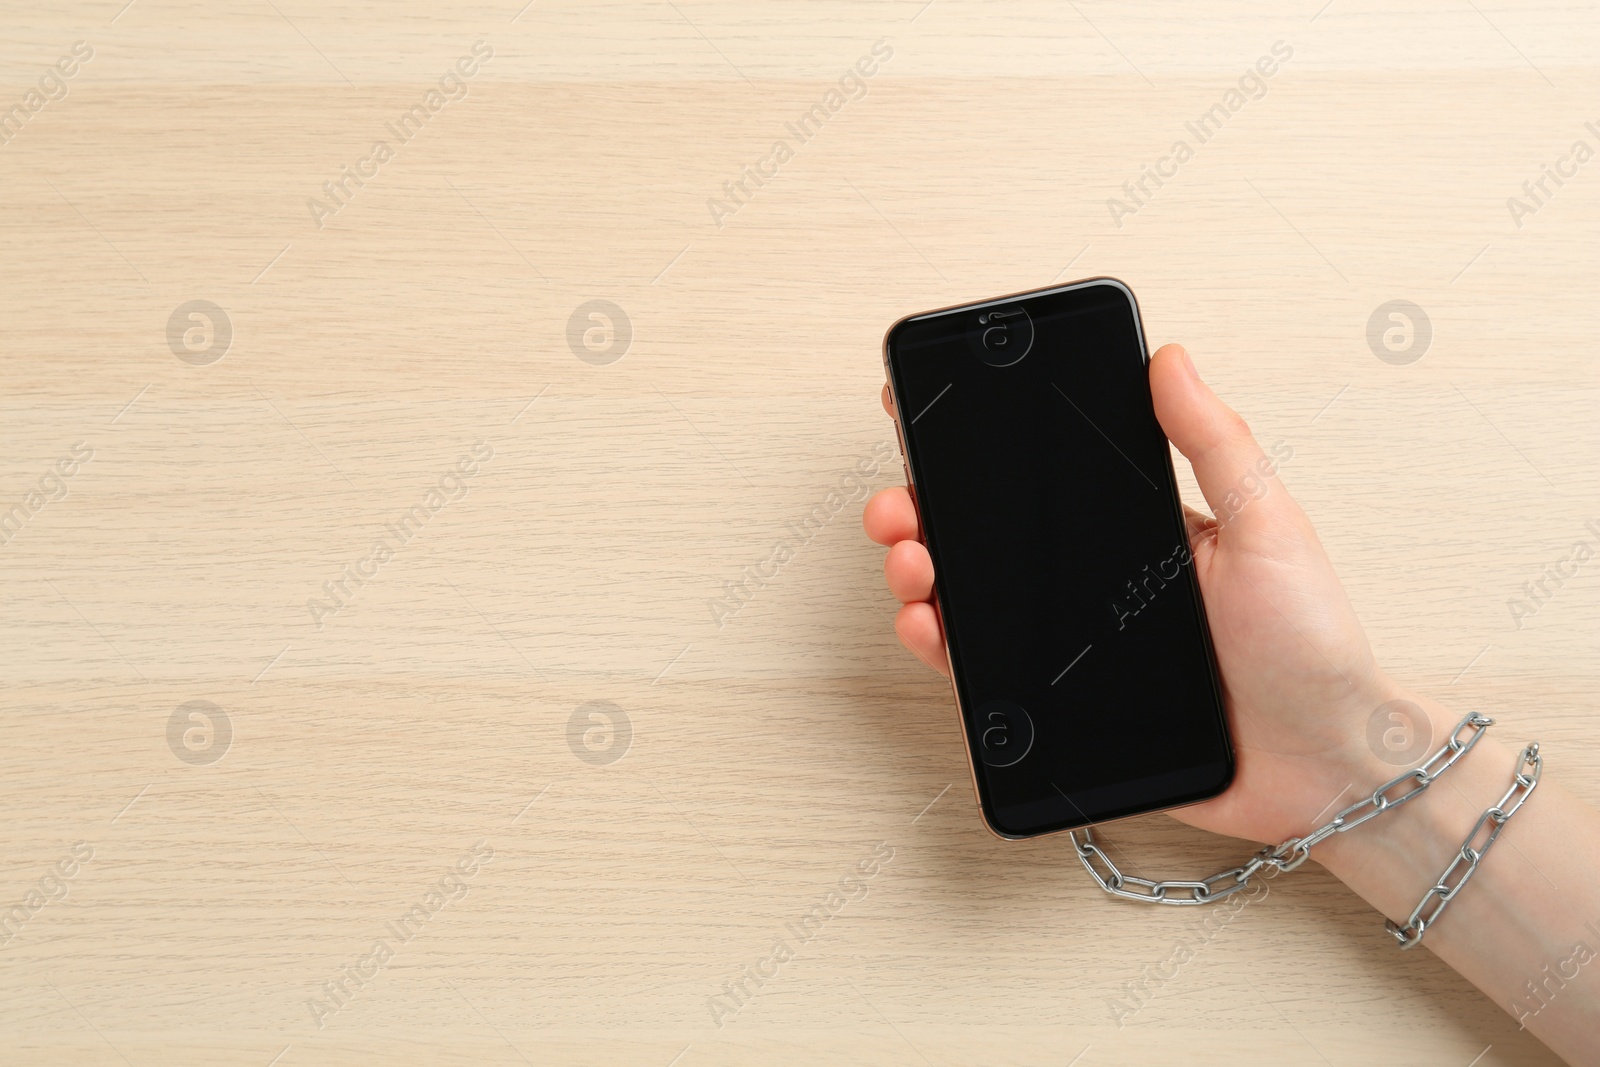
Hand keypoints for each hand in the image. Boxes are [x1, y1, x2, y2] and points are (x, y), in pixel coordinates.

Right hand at [864, 344, 1424, 846]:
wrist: (1325, 766)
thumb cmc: (1313, 647)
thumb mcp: (1270, 526)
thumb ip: (1216, 443)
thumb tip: (1170, 358)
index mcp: (1139, 526)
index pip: (1043, 473)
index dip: (979, 445)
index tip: (928, 415)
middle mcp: (1097, 579)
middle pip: (987, 533)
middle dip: (925, 510)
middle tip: (900, 506)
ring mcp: (1075, 641)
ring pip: (973, 597)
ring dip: (921, 571)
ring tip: (911, 562)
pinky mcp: (1064, 704)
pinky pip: (986, 670)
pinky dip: (942, 647)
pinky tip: (927, 625)